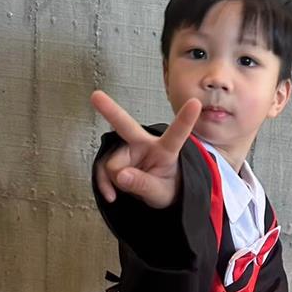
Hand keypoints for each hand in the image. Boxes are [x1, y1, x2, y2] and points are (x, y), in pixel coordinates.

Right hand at [91, 90, 201, 208]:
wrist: (155, 192)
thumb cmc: (165, 188)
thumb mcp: (160, 194)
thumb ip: (143, 185)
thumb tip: (121, 175)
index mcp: (166, 149)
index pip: (177, 134)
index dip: (185, 119)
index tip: (195, 102)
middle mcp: (144, 143)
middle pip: (125, 126)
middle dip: (110, 110)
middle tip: (96, 96)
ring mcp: (127, 148)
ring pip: (113, 165)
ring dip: (118, 181)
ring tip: (132, 186)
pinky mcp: (113, 156)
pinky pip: (101, 169)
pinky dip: (104, 184)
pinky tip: (111, 195)